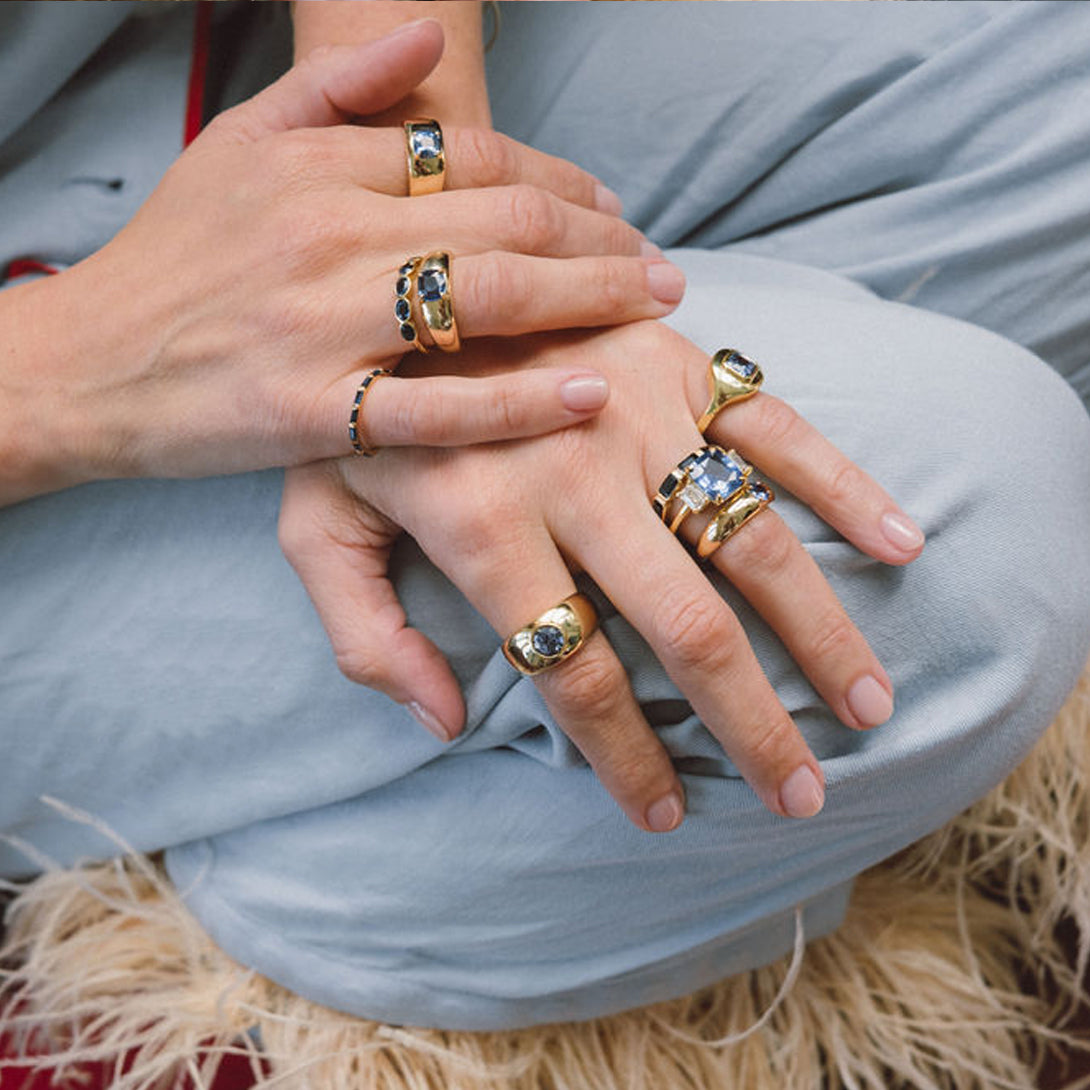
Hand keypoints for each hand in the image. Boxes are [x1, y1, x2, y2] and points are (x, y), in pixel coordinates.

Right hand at [5, 22, 679, 499]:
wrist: (89, 363)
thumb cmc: (172, 260)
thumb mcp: (237, 145)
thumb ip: (333, 85)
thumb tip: (424, 34)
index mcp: (316, 164)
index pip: (474, 154)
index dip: (562, 178)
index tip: (613, 210)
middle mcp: (328, 235)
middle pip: (504, 219)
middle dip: (602, 240)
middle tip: (660, 267)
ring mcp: (323, 326)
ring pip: (487, 298)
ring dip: (589, 299)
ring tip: (651, 308)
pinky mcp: (314, 413)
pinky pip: (437, 408)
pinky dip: (518, 402)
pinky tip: (586, 394)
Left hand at [279, 321, 924, 831]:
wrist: (390, 277)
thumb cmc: (351, 417)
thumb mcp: (314, 527)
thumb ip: (364, 636)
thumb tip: (447, 722)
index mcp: (482, 526)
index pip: (574, 671)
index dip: (627, 758)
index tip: (666, 814)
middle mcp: (574, 475)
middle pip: (685, 630)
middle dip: (751, 726)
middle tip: (800, 793)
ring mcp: (636, 412)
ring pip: (750, 542)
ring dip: (819, 634)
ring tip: (867, 708)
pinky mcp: (675, 363)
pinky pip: (776, 428)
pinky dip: (844, 486)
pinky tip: (897, 546)